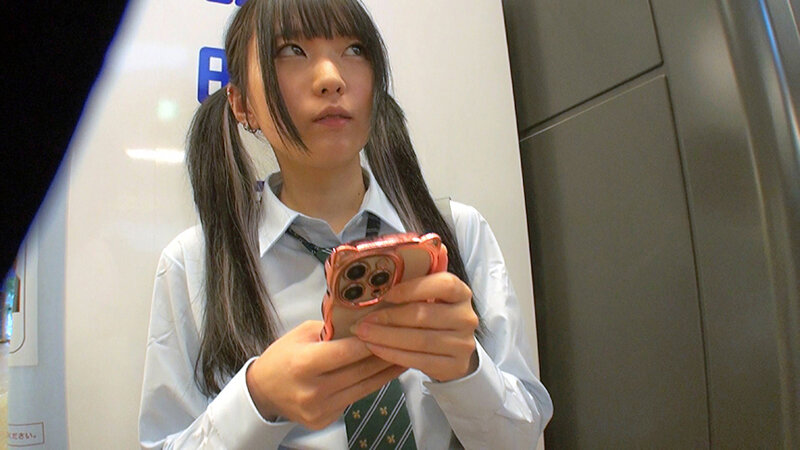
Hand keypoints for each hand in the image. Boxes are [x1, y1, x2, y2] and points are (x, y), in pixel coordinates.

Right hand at [245, 321, 405, 429]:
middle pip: (359, 371)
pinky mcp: (325, 420)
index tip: (388, 329)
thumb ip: (331, 329)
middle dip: (385, 355)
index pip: (345, 352)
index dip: (369, 341)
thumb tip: (365, 320)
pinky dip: (371, 384)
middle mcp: (312, 390)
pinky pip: (356, 398)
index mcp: (302, 364)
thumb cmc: (283, 356)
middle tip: (406, 341)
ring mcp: (320, 409)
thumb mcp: (301, 333)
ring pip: (364, 388)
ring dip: (386, 372)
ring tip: (405, 357)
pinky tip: (383, 373)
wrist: (263, 392)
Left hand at [351, 272, 478, 381]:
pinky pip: (419, 360)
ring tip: (364, 334)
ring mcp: (463, 343)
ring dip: (387, 337)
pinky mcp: (455, 365)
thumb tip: (375, 285)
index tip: (386, 295)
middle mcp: (466, 317)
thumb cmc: (433, 315)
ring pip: (420, 340)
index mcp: (461, 292)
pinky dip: (393, 354)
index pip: (443, 285)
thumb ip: (412, 289)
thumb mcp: (430, 297)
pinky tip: (376, 348)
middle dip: (389, 317)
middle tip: (363, 321)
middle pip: (424, 315)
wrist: (453, 350)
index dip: (413, 289)